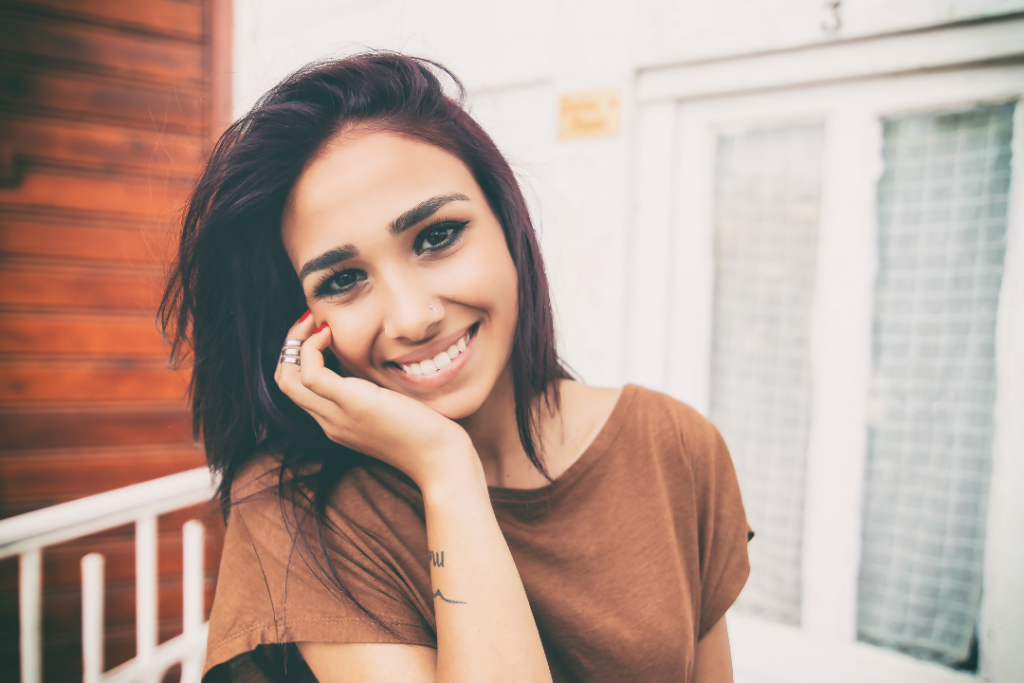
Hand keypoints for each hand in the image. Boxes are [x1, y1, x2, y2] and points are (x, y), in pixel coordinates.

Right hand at [274, 312, 474, 489]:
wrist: (440, 459)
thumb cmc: (427, 432)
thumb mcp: (392, 407)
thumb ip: (375, 390)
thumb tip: (372, 362)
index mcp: (337, 423)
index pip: (299, 388)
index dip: (300, 356)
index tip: (319, 331)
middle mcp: (330, 422)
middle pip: (285, 382)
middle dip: (290, 345)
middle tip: (308, 320)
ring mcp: (337, 416)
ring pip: (288, 379)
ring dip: (295, 342)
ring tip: (316, 322)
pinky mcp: (353, 404)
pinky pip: (311, 374)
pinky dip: (312, 347)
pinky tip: (330, 332)